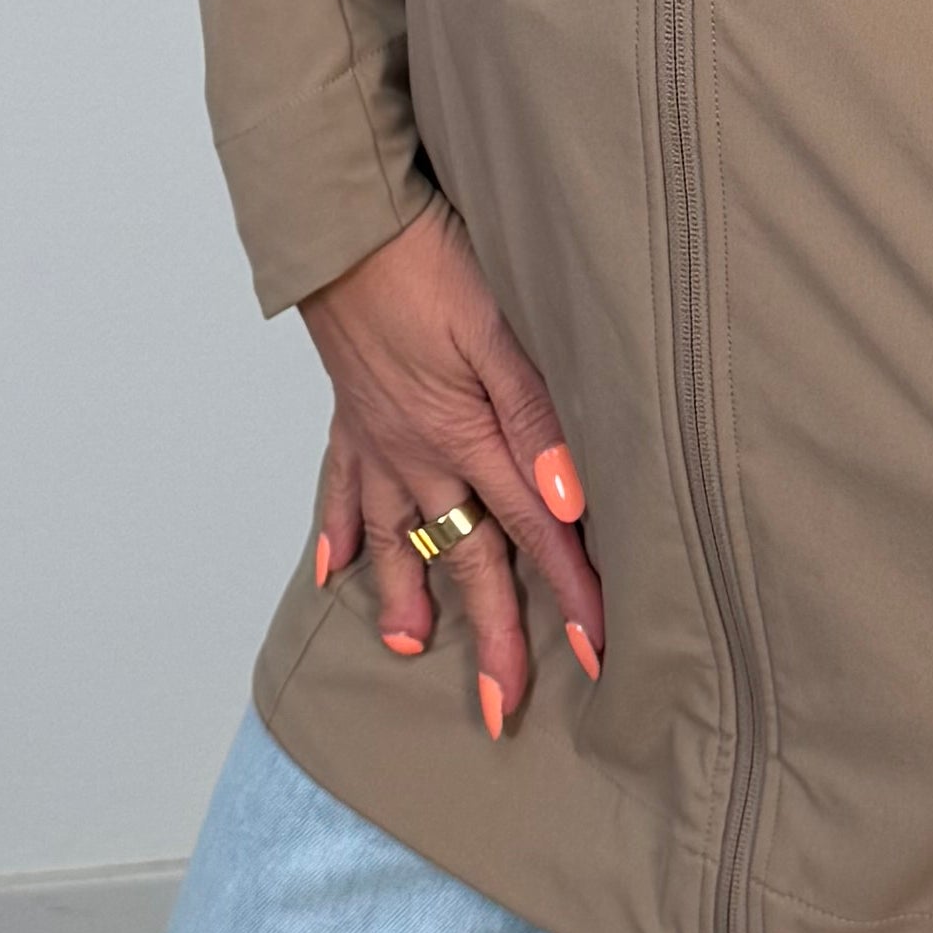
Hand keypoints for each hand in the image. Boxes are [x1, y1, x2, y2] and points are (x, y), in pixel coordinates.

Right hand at [295, 200, 601, 744]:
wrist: (344, 222)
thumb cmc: (433, 262)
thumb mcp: (503, 331)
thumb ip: (542, 418)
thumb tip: (572, 505)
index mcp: (470, 436)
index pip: (536, 532)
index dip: (573, 596)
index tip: (598, 657)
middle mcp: (421, 453)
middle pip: (468, 558)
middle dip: (489, 637)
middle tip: (498, 710)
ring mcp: (379, 439)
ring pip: (399, 536)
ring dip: (406, 595)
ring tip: (409, 646)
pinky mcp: (350, 413)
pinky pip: (339, 486)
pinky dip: (338, 530)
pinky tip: (333, 567)